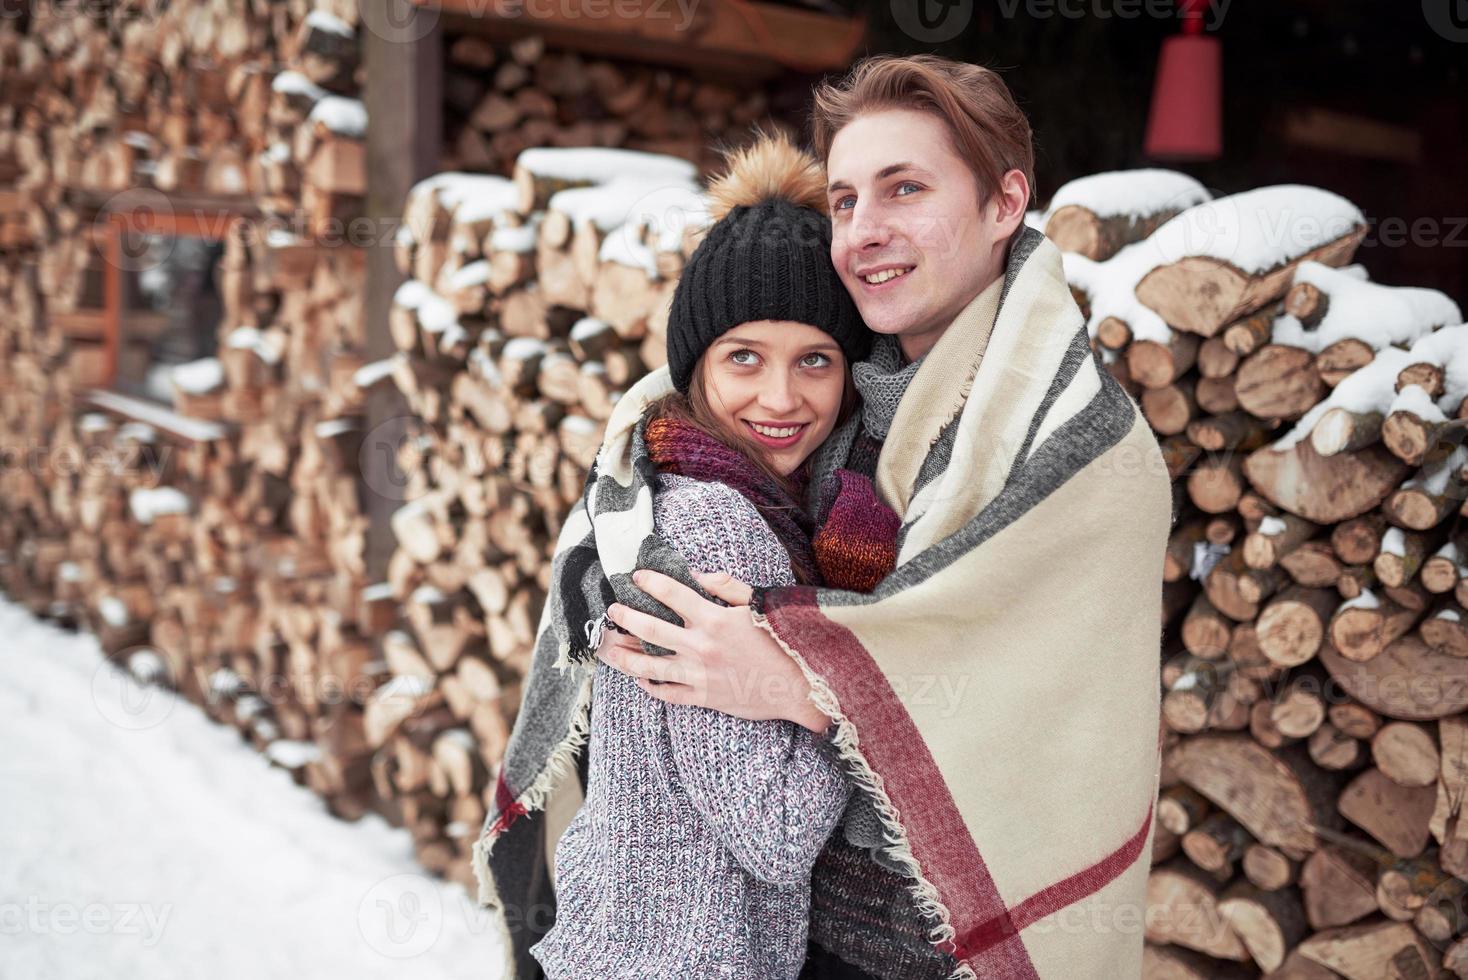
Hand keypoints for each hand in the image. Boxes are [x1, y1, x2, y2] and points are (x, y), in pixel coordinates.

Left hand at [597, 570, 830, 732]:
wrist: (800, 686)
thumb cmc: (782, 641)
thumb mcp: (757, 604)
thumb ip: (725, 586)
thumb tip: (695, 574)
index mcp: (713, 619)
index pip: (671, 594)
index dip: (650, 583)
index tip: (636, 578)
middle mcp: (700, 647)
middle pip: (649, 629)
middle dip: (625, 618)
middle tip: (612, 611)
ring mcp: (698, 675)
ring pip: (649, 665)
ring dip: (623, 655)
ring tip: (606, 648)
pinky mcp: (703, 697)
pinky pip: (666, 693)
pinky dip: (649, 685)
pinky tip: (638, 677)